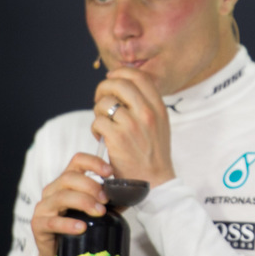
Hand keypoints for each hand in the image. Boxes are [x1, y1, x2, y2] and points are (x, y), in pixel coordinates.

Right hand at [30, 152, 111, 255]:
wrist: (60, 253)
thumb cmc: (80, 226)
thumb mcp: (95, 209)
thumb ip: (108, 199)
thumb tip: (130, 193)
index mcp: (66, 181)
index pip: (77, 161)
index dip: (93, 163)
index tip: (110, 172)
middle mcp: (52, 190)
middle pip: (69, 178)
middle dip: (90, 186)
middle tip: (106, 199)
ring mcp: (43, 207)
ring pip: (61, 197)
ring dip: (83, 203)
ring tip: (99, 213)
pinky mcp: (38, 225)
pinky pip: (53, 221)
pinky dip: (68, 224)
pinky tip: (81, 227)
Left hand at [90, 67, 175, 188]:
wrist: (154, 183)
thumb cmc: (153, 154)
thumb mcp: (159, 124)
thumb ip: (146, 104)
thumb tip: (123, 84)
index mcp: (158, 107)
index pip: (139, 76)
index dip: (121, 73)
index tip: (112, 79)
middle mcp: (147, 113)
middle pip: (119, 83)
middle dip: (104, 88)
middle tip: (100, 100)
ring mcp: (132, 125)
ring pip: (105, 103)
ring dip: (98, 111)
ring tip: (103, 124)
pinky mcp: (118, 138)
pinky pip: (97, 121)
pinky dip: (95, 128)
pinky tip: (101, 137)